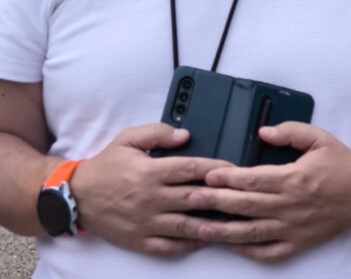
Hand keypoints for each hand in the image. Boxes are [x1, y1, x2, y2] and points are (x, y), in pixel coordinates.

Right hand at [70, 123, 224, 257]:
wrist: (77, 196)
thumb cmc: (107, 165)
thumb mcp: (128, 138)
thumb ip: (157, 132)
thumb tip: (185, 134)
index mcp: (150, 171)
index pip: (191, 169)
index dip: (216, 169)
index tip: (234, 169)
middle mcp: (151, 198)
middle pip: (194, 197)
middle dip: (220, 197)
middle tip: (242, 196)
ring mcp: (146, 222)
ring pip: (185, 225)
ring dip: (210, 224)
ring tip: (232, 222)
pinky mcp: (139, 240)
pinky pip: (169, 247)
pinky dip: (188, 245)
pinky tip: (204, 240)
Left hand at [185, 123, 350, 262]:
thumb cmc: (341, 164)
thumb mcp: (319, 138)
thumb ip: (290, 131)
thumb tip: (263, 130)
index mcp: (294, 177)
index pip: (253, 179)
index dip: (227, 178)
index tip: (207, 175)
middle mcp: (291, 205)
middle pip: (246, 205)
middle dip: (215, 202)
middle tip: (190, 199)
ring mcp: (294, 227)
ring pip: (252, 232)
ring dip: (223, 231)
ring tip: (199, 228)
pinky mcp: (299, 243)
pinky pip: (269, 252)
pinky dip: (249, 251)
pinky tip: (232, 245)